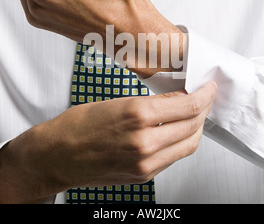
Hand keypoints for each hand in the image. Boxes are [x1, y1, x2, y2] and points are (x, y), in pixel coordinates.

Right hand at [0, 81, 216, 202]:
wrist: (56, 156)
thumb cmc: (76, 127)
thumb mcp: (116, 102)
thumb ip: (151, 103)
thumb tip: (176, 99)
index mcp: (137, 115)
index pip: (188, 105)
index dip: (204, 94)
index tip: (208, 87)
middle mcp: (145, 142)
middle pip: (193, 125)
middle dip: (204, 109)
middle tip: (204, 98)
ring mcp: (145, 163)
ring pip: (188, 145)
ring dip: (196, 128)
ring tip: (195, 114)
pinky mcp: (143, 176)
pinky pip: (174, 157)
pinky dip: (182, 142)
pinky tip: (179, 131)